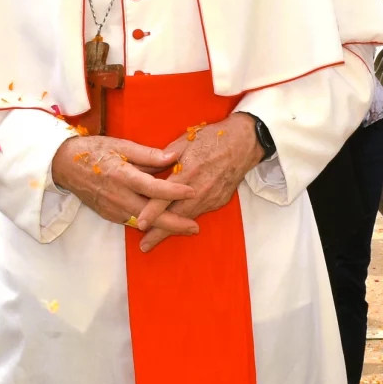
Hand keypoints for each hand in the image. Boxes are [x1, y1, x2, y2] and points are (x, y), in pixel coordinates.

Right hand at [54, 136, 197, 233]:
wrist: (64, 165)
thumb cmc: (95, 151)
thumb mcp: (121, 145)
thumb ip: (148, 154)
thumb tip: (174, 157)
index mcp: (122, 175)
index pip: (152, 187)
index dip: (174, 191)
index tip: (193, 191)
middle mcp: (118, 196)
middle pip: (150, 215)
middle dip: (174, 223)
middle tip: (195, 227)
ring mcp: (113, 209)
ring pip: (142, 222)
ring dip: (164, 226)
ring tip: (186, 227)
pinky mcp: (109, 215)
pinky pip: (133, 221)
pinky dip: (149, 224)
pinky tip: (164, 223)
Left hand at [132, 116, 263, 252]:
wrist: (242, 143)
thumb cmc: (212, 138)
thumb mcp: (184, 141)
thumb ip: (164, 157)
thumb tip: (148, 168)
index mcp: (187, 172)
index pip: (165, 197)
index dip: (151, 212)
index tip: (140, 224)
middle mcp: (199, 189)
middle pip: (175, 215)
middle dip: (159, 232)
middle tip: (144, 246)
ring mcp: (211, 197)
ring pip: (187, 218)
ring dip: (171, 230)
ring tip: (155, 240)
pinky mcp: (218, 201)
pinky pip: (199, 213)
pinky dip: (186, 221)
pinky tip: (176, 226)